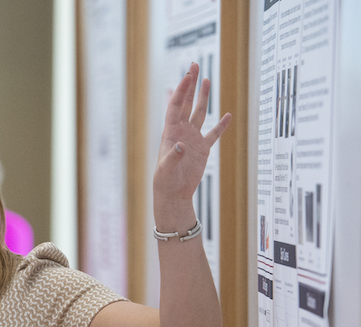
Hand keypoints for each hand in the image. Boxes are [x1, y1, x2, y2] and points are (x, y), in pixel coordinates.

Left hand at [153, 63, 230, 222]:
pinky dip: (221, 125)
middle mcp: (181, 132)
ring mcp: (193, 139)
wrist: (173, 194)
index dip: (181, 90)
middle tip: (195, 66)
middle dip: (190, 85)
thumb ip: (173, 156)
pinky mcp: (202, 149)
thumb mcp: (167, 169)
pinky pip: (214, 134)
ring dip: (203, 97)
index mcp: (170, 132)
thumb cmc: (165, 181)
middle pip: (187, 103)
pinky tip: (228, 115)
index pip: (176, 106)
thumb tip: (181, 145)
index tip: (188, 75)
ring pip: (199, 113)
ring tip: (207, 80)